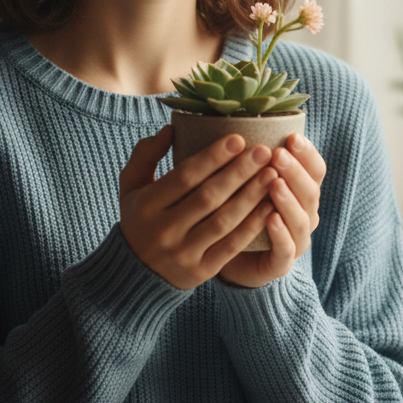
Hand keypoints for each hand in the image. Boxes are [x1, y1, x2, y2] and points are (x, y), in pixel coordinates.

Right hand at [119, 126, 279, 289]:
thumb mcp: (131, 185)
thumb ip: (145, 154)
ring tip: (272, 174)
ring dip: (251, 196)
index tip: (238, 138)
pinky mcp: (200, 271)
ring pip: (223, 221)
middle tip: (263, 151)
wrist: (135, 274)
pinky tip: (270, 207)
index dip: (213, 157)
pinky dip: (252, 226)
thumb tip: (170, 129)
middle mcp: (163, 230)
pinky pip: (231, 246)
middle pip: (208, 197)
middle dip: (239, 172)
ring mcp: (183, 253)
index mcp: (146, 205)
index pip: (185, 176)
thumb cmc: (139, 218)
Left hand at [217, 133, 325, 287]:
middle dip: (295, 171)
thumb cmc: (235, 210)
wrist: (224, 255)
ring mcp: (296, 241)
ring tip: (274, 184)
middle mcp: (304, 215)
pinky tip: (270, 218)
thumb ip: (247, 157)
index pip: (315, 169)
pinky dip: (280, 234)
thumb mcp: (243, 179)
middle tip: (278, 155)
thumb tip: (236, 124)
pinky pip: (286, 250)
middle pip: (310, 191)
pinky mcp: (280, 264)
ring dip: (289, 200)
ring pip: (302, 220)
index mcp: (300, 192)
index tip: (292, 136)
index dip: (307, 153)